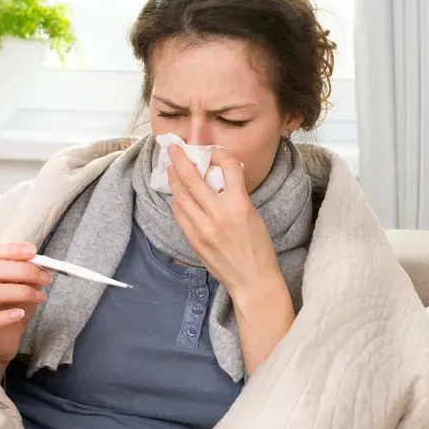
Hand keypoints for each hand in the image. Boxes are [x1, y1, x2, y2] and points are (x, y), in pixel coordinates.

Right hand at [0, 241, 51, 377]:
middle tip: (46, 278)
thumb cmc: (10, 309)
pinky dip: (8, 315)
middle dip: (24, 270)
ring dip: (22, 292)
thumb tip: (42, 264)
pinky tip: (21, 314)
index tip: (33, 252)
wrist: (1, 341)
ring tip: (41, 297)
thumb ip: (27, 276)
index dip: (11, 248)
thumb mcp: (21, 288)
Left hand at [167, 146, 283, 306]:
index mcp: (240, 205)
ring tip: (171, 169)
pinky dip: (177, 201)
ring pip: (181, 195)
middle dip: (180, 159)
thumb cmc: (258, 248)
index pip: (227, 167)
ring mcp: (203, 228)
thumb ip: (236, 196)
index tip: (214, 152)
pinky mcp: (194, 240)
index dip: (219, 154)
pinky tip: (177, 195)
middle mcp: (219, 214)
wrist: (251, 280)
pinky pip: (179, 214)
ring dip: (174, 179)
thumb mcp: (253, 215)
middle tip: (173, 149)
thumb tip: (219, 178)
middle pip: (193, 178)